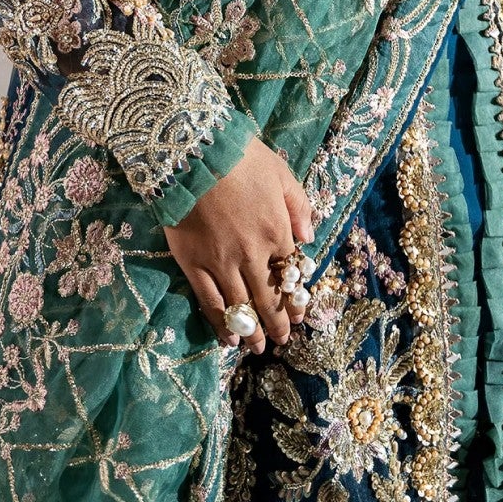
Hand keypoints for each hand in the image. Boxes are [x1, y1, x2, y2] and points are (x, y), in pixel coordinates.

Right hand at [163, 134, 314, 355]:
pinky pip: (210, 302)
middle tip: (283, 340)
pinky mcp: (194, 265)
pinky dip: (221, 324)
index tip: (299, 312)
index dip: (295, 296)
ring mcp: (222, 263)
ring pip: (242, 307)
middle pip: (268, 297)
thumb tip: (308, 238)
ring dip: (253, 331)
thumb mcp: (280, 172)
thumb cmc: (240, 156)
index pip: (290, 273)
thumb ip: (299, 205)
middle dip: (278, 323)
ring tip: (258, 347)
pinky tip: (229, 338)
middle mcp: (253, 255)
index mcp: (277, 231)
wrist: (193, 153)